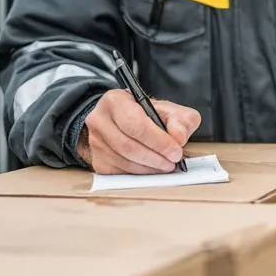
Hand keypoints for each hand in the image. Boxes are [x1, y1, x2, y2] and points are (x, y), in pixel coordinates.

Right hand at [76, 89, 200, 174]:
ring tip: (166, 165)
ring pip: (124, 162)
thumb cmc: (144, 114)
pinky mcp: (97, 160)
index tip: (175, 151)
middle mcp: (99, 120)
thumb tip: (179, 137)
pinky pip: (120, 172)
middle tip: (173, 161)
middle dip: (155, 157)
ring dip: (149, 168)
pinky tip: (152, 168)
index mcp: (115, 101)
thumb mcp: (168, 109)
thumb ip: (180, 119)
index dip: (158, 141)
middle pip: (128, 146)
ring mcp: (95, 142)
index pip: (135, 124)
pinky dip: (140, 174)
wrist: (121, 120)